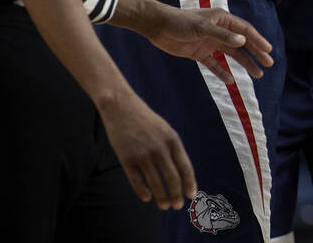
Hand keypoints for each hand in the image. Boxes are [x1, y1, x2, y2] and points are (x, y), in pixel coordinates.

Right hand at [99, 91, 195, 208]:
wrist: (121, 107)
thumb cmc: (145, 121)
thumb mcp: (165, 130)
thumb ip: (173, 149)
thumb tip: (181, 173)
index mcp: (172, 140)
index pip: (185, 167)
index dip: (189, 184)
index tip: (191, 196)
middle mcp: (159, 148)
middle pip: (172, 178)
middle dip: (176, 195)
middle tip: (177, 206)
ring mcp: (142, 154)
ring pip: (155, 183)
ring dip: (161, 198)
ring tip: (164, 206)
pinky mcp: (126, 158)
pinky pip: (136, 181)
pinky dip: (143, 192)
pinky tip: (147, 198)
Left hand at [146, 6, 274, 82]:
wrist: (158, 27)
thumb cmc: (180, 22)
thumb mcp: (202, 28)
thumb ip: (222, 36)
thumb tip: (243, 42)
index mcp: (223, 20)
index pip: (245, 31)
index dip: (258, 40)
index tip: (268, 51)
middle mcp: (219, 30)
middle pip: (242, 43)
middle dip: (256, 53)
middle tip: (268, 64)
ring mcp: (210, 42)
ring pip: (231, 55)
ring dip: (244, 63)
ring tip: (258, 74)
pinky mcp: (199, 53)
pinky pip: (215, 64)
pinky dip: (222, 72)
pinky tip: (230, 80)